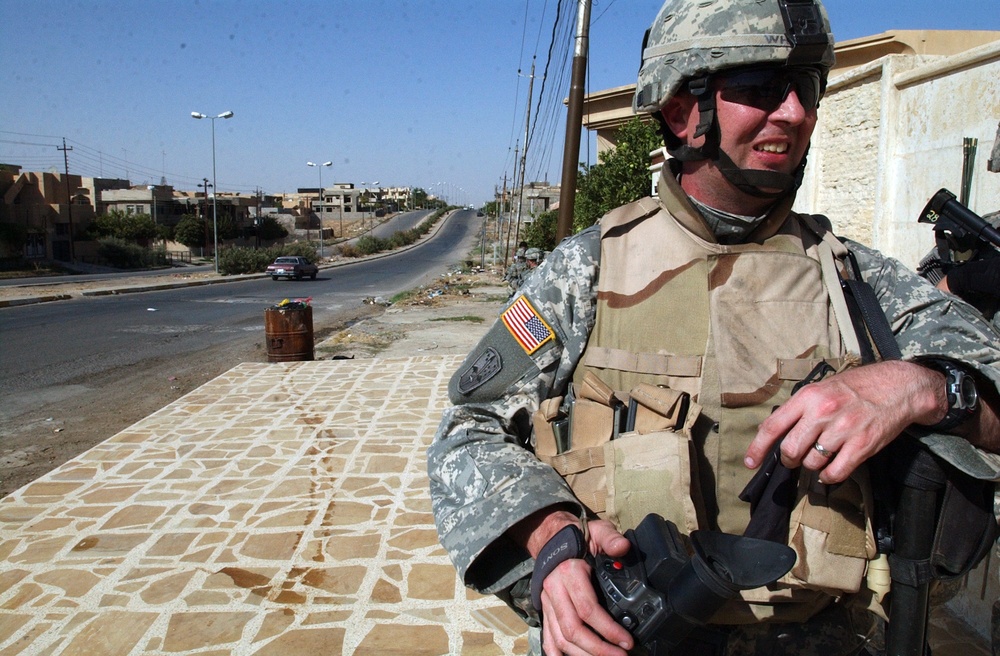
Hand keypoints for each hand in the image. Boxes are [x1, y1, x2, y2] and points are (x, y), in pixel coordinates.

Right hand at [537, 519, 633, 655]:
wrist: (551, 537)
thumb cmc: (577, 537)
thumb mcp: (597, 530)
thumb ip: (610, 538)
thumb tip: (623, 548)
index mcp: (568, 573)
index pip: (587, 609)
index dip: (608, 629)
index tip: (626, 641)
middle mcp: (554, 591)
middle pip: (573, 630)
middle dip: (598, 649)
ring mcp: (547, 602)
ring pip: (560, 638)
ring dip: (583, 654)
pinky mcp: (545, 609)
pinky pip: (548, 636)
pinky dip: (557, 653)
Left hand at [745, 361, 944, 483]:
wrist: (897, 386)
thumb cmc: (855, 387)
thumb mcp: (821, 388)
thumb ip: (799, 409)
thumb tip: (773, 431)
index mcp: (808, 397)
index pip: (773, 426)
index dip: (758, 447)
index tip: (750, 462)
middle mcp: (822, 412)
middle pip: (791, 449)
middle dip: (789, 459)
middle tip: (795, 458)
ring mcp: (843, 429)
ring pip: (812, 462)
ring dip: (811, 466)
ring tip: (819, 457)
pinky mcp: (862, 445)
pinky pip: (835, 472)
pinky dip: (829, 476)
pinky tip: (831, 470)